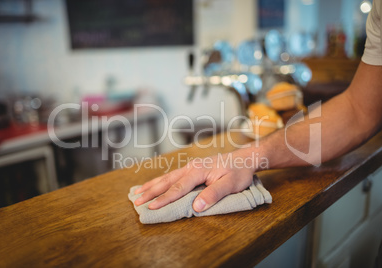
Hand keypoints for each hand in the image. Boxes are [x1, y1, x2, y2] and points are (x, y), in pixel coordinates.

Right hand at [134, 146, 256, 211]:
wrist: (244, 159)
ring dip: (152, 185)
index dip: (164, 199)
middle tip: (137, 202)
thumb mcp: (231, 185)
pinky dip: (160, 182)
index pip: (178, 188)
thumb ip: (214, 194)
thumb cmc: (239, 172)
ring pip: (167, 177)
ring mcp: (190, 167)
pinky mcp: (191, 169)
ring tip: (137, 193)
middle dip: (151, 192)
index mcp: (198, 171)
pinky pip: (172, 176)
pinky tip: (154, 185)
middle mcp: (190, 167)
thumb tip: (197, 207)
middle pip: (167, 181)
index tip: (151, 208)